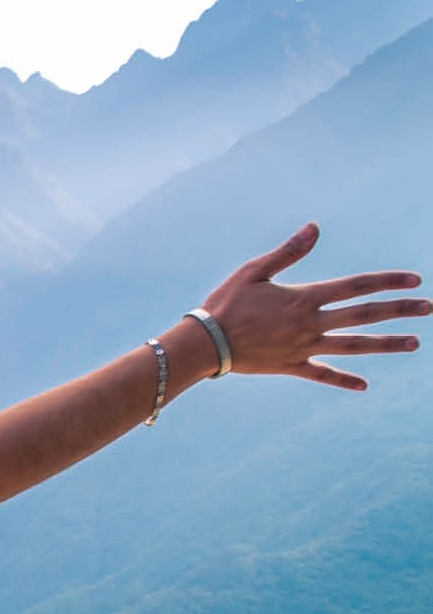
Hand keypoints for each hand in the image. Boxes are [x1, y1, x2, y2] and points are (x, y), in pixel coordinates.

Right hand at [201, 223, 427, 390]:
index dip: (387, 281)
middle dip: (401, 311)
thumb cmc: (226, 303)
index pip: (356, 286)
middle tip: (430, 308)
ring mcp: (303, 347)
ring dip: (386, 344)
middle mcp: (310, 323)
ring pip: (353, 346)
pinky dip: (343, 380)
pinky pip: (322, 373)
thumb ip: (288, 252)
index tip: (415, 279)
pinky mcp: (290, 365)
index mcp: (304, 297)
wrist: (204, 343)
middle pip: (365, 315)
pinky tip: (364, 386)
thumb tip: (315, 228)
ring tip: (415, 343)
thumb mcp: (254, 271)